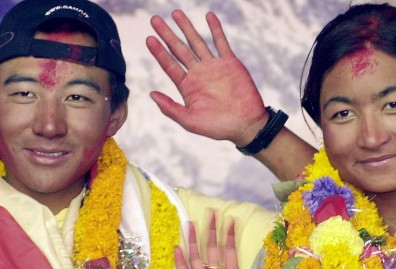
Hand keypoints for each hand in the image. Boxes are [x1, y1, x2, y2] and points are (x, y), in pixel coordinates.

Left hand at [147, 10, 266, 146]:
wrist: (246, 124)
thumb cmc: (218, 127)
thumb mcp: (190, 121)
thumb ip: (170, 108)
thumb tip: (151, 94)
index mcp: (187, 86)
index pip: (169, 64)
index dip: (159, 52)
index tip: (149, 38)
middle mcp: (198, 74)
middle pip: (179, 49)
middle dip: (167, 34)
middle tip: (154, 20)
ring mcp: (214, 67)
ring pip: (197, 42)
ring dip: (187, 28)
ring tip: (176, 13)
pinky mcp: (230, 63)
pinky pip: (221, 43)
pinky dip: (215, 29)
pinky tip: (208, 16)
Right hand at [174, 214, 268, 268]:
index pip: (229, 252)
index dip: (229, 236)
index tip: (231, 219)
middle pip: (212, 250)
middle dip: (211, 231)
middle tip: (210, 212)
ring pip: (197, 259)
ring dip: (193, 242)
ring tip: (189, 224)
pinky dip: (181, 263)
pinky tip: (178, 249)